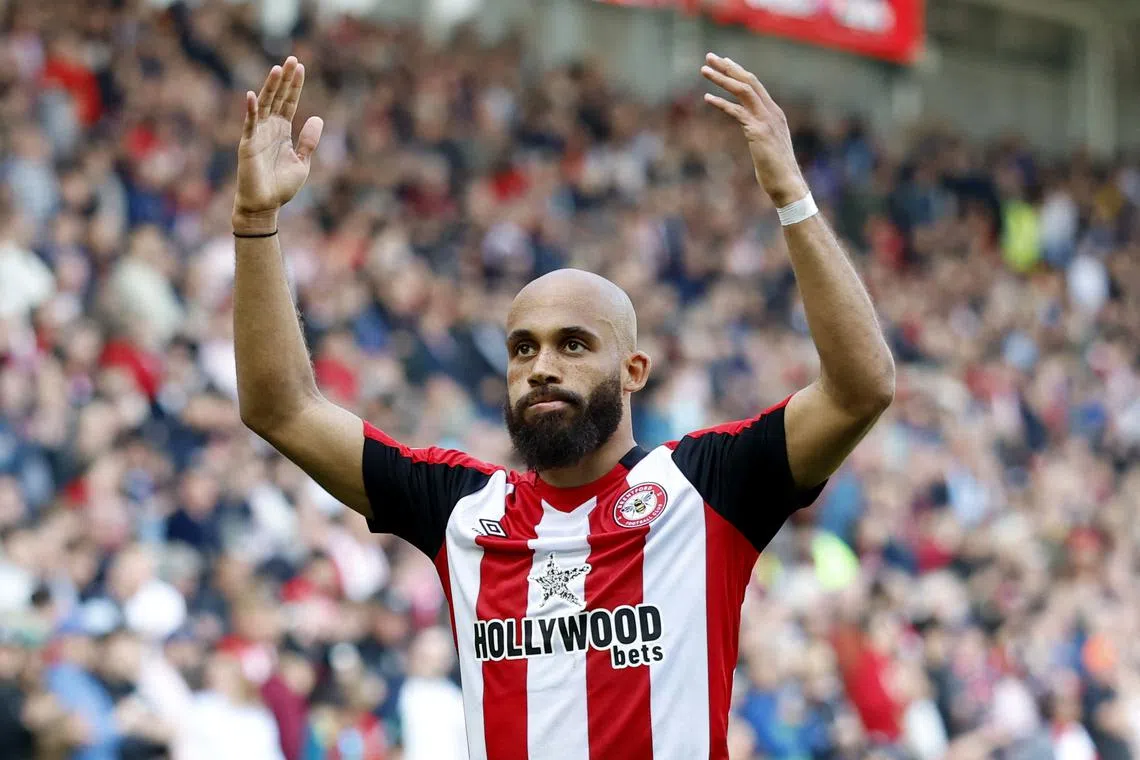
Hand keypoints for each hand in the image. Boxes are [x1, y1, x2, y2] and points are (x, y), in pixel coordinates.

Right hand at [233, 56, 323, 233]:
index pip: (289, 102)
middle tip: (292, 59)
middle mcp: (269, 128)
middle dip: (284, 80)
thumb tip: (317, 117)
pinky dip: (251, 111)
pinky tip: (252, 96)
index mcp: (282, 131)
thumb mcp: (302, 161)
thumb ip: (309, 141)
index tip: (301, 67)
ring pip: (264, 105)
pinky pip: (249, 125)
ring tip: (278, 69)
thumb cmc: (281, 186)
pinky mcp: (248, 145)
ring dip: (270, 88)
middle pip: (277, 98)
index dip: (295, 86)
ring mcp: (257, 135)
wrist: (265, 206)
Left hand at [701, 53, 807, 206]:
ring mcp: (766, 120)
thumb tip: (752, 132)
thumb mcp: (769, 146)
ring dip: (722, 78)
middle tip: (710, 56)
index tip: (724, 63)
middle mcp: (772, 112)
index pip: (755, 85)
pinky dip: (721, 103)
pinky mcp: (758, 131)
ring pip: (742, 90)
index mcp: (775, 113)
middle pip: (748, 81)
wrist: (788, 184)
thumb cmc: (777, 170)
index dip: (739, 72)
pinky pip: (737, 111)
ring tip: (704, 69)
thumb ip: (761, 133)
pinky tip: (706, 98)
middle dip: (728, 67)